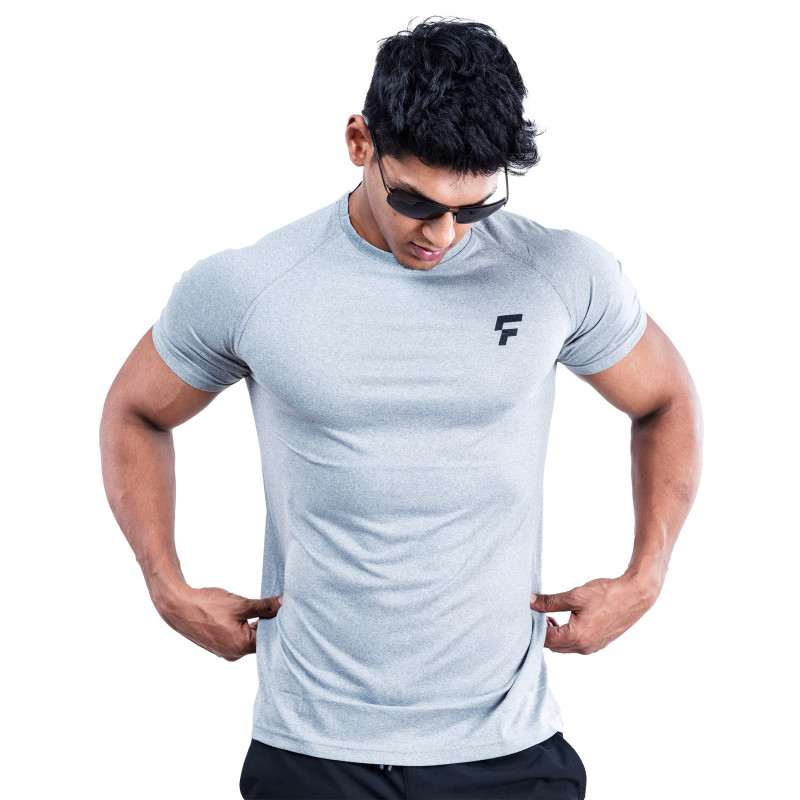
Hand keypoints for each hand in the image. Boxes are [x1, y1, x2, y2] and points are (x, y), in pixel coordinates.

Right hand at [155, 586, 283, 660]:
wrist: (179, 607)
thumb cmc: (208, 605)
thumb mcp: (241, 604)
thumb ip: (264, 606)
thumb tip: (284, 604)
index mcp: (241, 646)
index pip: (270, 639)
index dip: (280, 625)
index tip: (287, 613)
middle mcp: (234, 654)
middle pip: (260, 641)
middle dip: (270, 625)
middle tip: (280, 609)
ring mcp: (226, 651)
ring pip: (249, 639)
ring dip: (258, 626)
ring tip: (264, 610)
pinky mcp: (219, 646)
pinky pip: (239, 639)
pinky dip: (246, 628)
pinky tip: (249, 615)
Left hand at [530, 574, 657, 654]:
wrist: (635, 596)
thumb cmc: (607, 594)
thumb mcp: (574, 595)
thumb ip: (550, 601)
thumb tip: (530, 602)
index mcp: (576, 637)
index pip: (545, 639)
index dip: (533, 628)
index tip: (528, 615)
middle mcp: (584, 648)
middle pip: (553, 646)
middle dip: (542, 633)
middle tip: (536, 615)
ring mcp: (593, 647)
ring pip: (565, 647)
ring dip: (554, 635)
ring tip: (548, 616)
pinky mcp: (599, 643)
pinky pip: (577, 645)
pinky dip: (567, 636)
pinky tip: (565, 620)